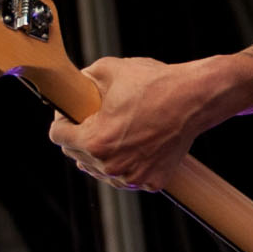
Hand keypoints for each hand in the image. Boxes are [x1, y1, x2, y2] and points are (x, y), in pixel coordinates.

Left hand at [47, 54, 234, 191]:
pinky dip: (128, 163)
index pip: (58, 136)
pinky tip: (136, 144)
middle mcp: (111, 166)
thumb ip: (83, 78)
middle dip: (81, 137)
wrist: (194, 99)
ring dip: (101, 154)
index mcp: (96, 141)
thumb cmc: (155, 84)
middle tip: (95, 119)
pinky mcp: (151, 182)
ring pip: (100, 170)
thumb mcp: (110, 70)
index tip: (71, 113)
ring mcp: (132, 177)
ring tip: (116, 132)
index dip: (62, 119)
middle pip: (76, 155)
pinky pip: (127, 177)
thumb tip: (73, 85)